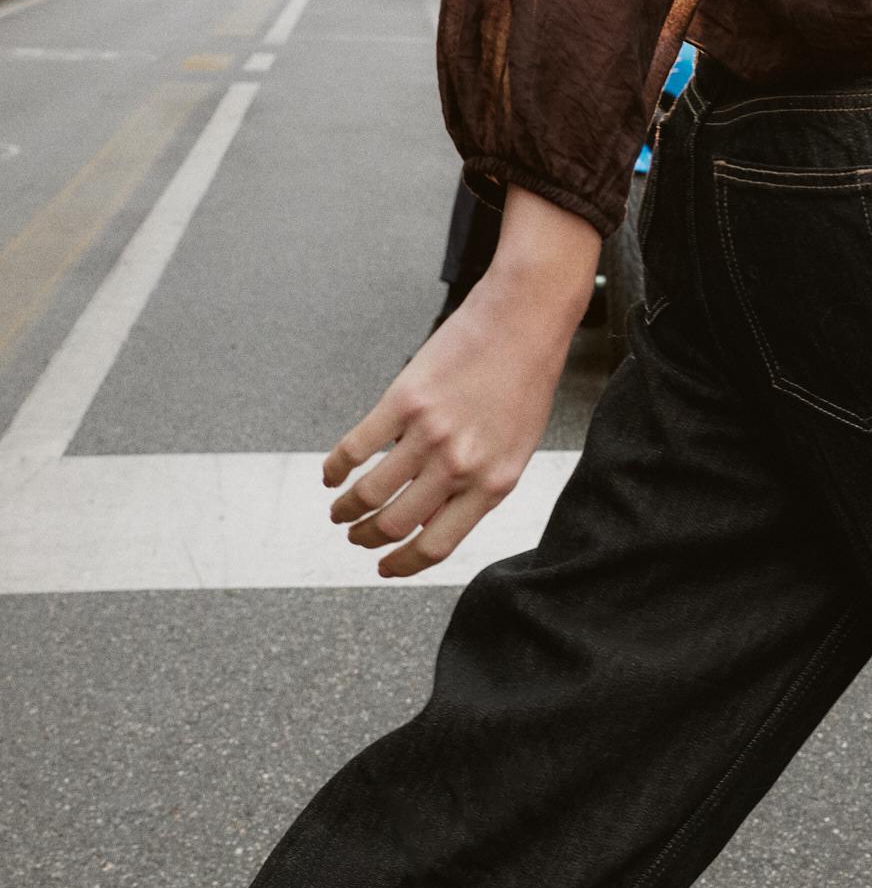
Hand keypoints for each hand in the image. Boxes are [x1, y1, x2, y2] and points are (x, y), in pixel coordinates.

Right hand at [323, 187, 600, 575]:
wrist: (526, 319)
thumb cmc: (526, 382)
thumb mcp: (516, 448)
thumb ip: (478, 486)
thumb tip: (428, 519)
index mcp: (494, 484)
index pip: (436, 545)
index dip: (403, 564)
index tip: (383, 568)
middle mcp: (461, 465)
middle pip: (395, 524)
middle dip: (366, 539)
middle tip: (354, 537)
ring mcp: (430, 433)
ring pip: (370, 492)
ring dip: (345, 509)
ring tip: (338, 511)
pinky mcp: (404, 400)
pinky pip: (356, 447)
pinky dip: (335, 467)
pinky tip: (330, 475)